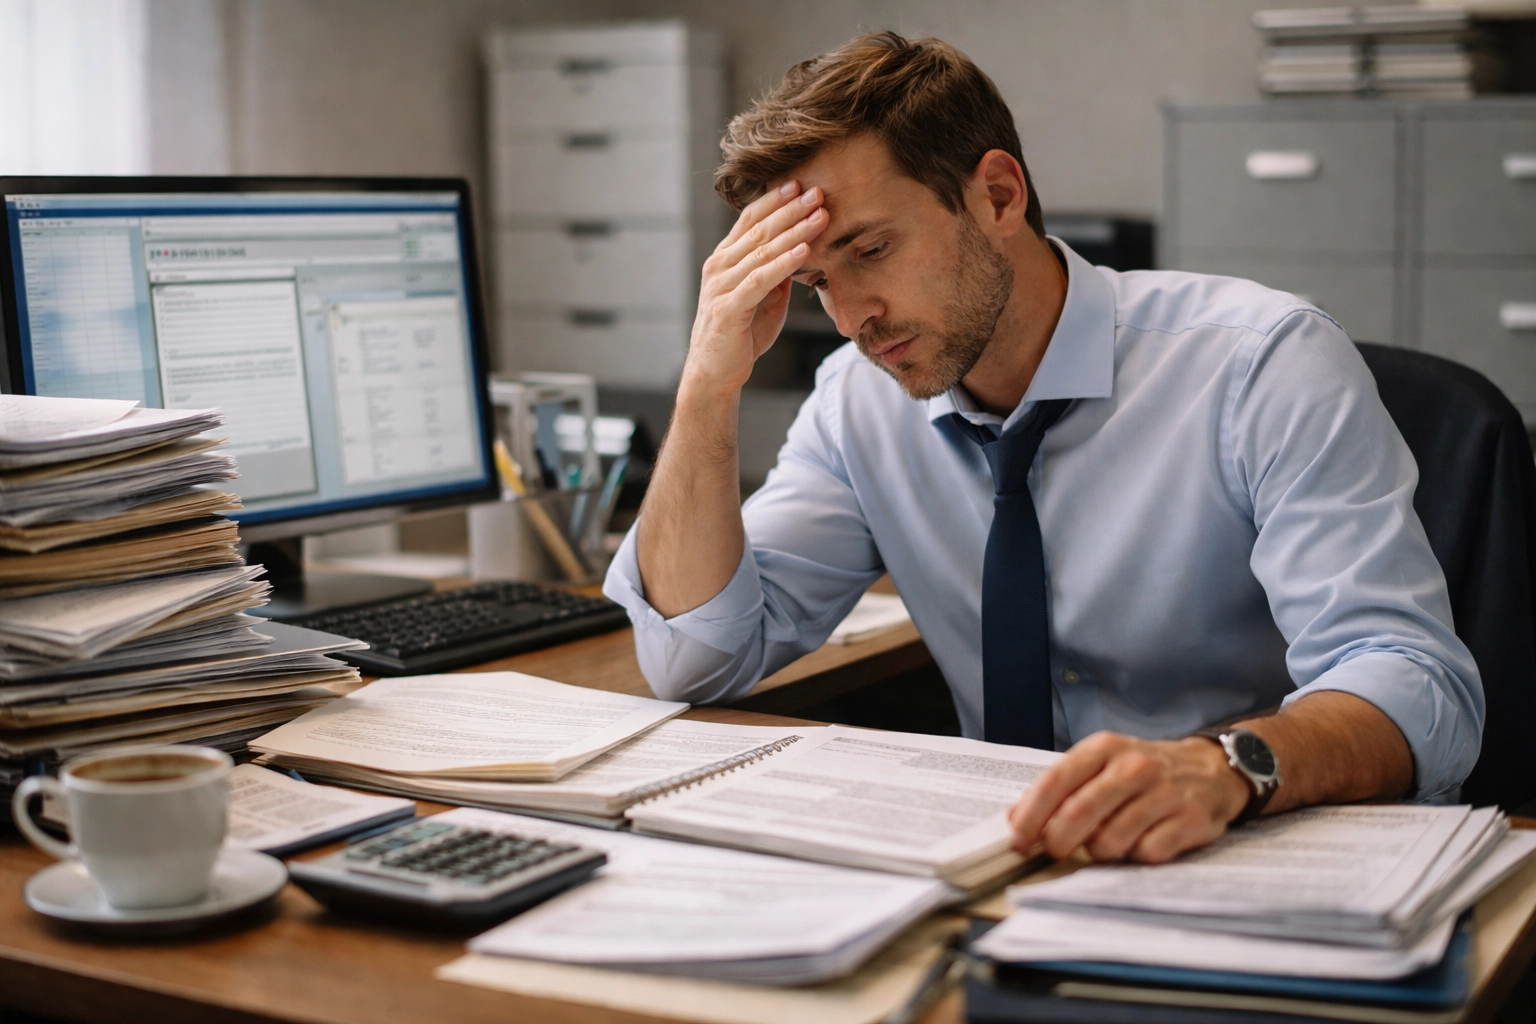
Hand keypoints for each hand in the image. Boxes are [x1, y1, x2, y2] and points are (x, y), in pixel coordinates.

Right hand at [683, 181, 828, 395]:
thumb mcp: (764, 299)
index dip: (774, 201)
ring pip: (762, 251)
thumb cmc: (741, 335)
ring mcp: (721, 286)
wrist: (715, 373)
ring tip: (820, 215)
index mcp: (724, 260)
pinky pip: (761, 280)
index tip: (800, 184)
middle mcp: (719, 267)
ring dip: (794, 231)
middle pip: (759, 229)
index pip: (749, 220)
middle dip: (790, 209)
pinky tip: (804, 251)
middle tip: (817, 192)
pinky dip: (784, 263)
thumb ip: (776, 274)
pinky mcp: (729, 308)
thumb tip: (800, 250)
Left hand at [1007, 732, 1251, 863]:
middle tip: (1056, 851)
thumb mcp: (1100, 765)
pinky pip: (1147, 853)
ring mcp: (1164, 793)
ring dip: (1101, 851)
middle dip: (1059, 841)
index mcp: (1103, 749)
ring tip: (1108, 841)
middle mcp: (1134, 767)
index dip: (1031, 815)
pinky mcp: (1190, 820)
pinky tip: (1142, 842)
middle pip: (1079, 813)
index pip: (1055, 781)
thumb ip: (1060, 788)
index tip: (1017, 841)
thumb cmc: (1143, 772)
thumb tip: (1014, 820)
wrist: (1211, 769)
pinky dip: (1137, 856)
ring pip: (1111, 840)